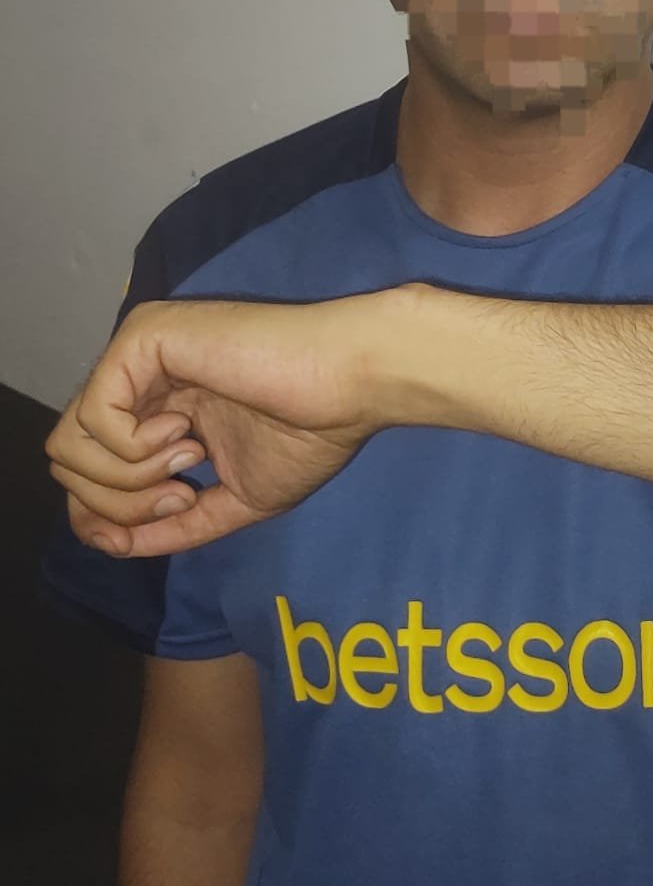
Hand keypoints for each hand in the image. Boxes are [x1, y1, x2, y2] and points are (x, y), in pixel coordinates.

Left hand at [44, 289, 407, 558]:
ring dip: (128, 479)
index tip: (179, 508)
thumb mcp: (232, 500)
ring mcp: (137, 355)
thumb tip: (107, 545)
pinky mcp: (142, 340)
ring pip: (70, 445)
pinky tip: (187, 434)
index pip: (91, 469)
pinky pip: (93, 419)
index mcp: (160, 408)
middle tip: (186, 490)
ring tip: (190, 458)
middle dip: (120, 503)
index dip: (111, 515)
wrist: (349, 384)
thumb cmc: (311, 432)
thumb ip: (172, 525)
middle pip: (71, 462)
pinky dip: (134, 450)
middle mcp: (139, 378)